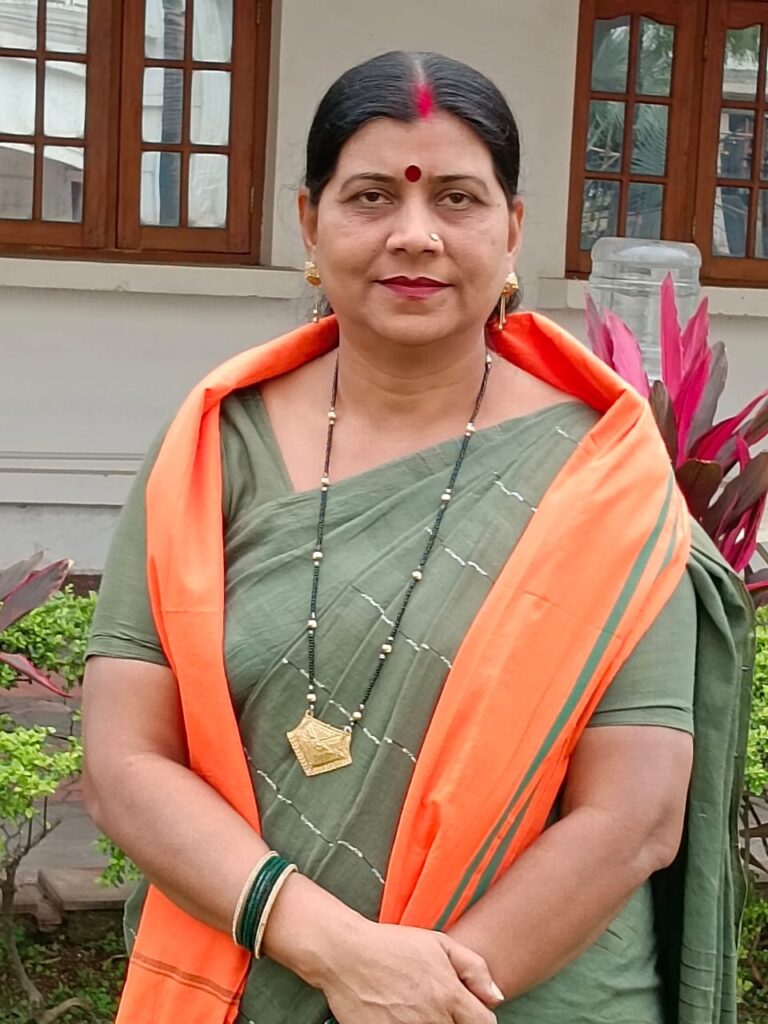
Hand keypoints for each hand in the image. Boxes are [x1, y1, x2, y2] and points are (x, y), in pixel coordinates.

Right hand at [314, 919, 502, 1023]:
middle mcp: (433, 1020)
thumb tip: (496, 997)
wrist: (346, 955)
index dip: (478, 1017)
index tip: (466, 1011)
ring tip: (414, 1010)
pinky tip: (399, 1015)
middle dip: (454, 1021)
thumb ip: (474, 968)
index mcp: (449, 995)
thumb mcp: (438, 943)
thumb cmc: (392, 946)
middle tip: (436, 1007)